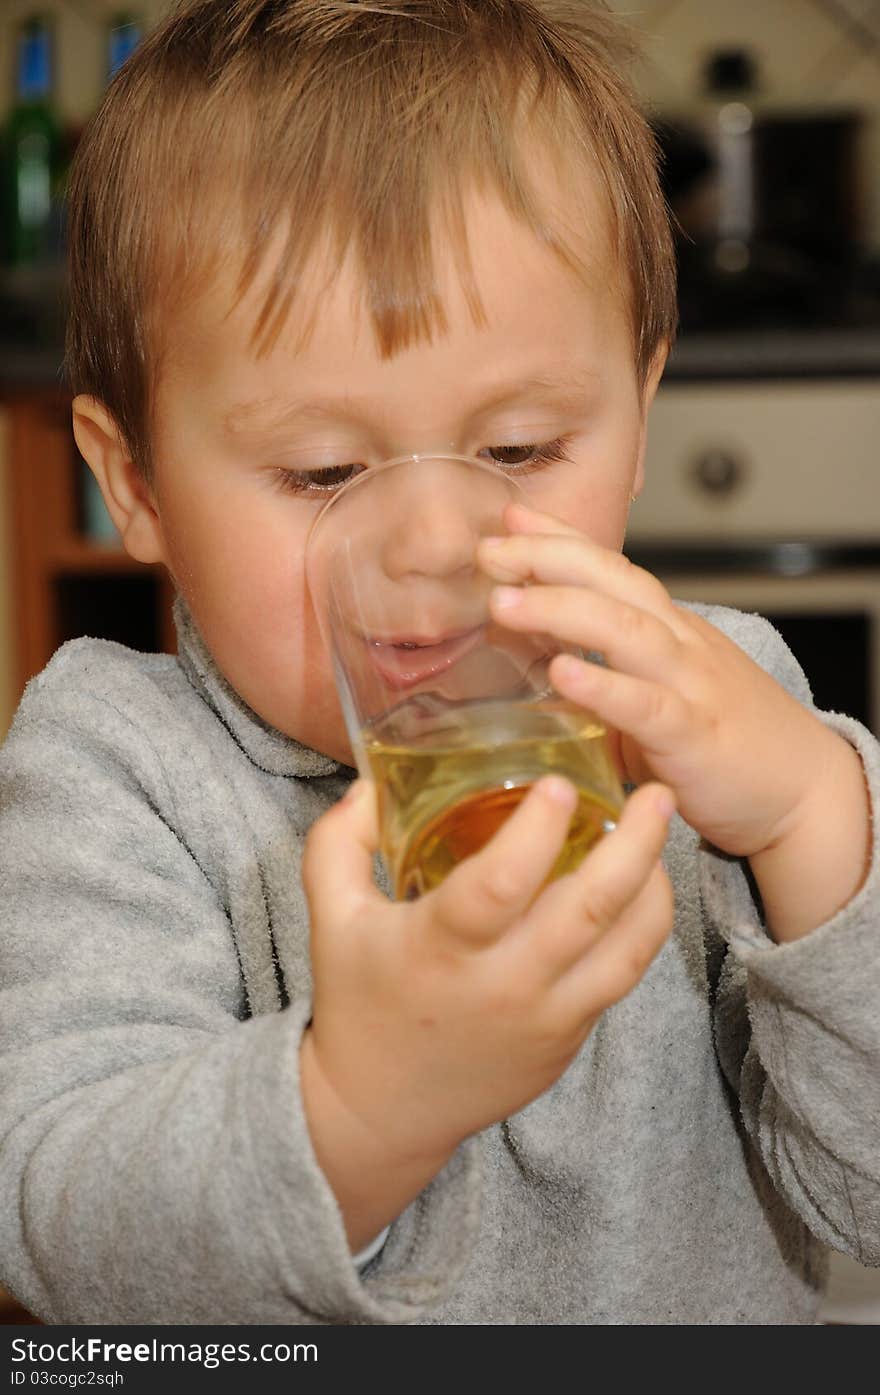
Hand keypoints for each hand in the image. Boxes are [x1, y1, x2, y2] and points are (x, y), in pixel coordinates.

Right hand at [300, 771, 673, 1241]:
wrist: (382, 1111)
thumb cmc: (357, 1000)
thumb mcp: (330, 917)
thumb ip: (339, 842)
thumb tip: (370, 783)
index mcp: (439, 949)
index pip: (497, 886)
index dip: (534, 832)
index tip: (560, 783)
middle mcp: (501, 986)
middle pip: (586, 912)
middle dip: (633, 846)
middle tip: (656, 792)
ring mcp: (544, 1018)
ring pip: (625, 950)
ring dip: (654, 886)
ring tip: (663, 829)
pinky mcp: (567, 1038)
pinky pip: (621, 976)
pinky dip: (643, 926)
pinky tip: (645, 883)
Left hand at [479, 502, 842, 861]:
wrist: (803, 790)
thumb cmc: (725, 745)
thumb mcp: (655, 698)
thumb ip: (597, 678)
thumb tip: (531, 659)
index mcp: (669, 630)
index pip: (610, 567)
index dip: (560, 540)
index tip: (508, 520)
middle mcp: (679, 643)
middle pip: (612, 580)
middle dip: (547, 558)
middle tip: (488, 549)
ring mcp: (689, 685)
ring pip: (624, 628)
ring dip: (560, 608)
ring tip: (505, 602)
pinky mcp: (695, 734)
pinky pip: (645, 703)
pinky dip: (601, 686)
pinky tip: (562, 673)